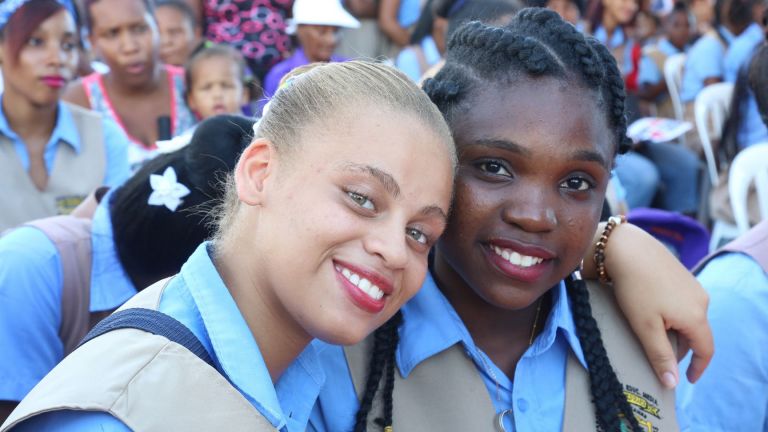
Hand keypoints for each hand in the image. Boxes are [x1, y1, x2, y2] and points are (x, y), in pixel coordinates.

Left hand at [582, 223, 712, 387]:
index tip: (687, 380)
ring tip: (652, 334)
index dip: (699, 368)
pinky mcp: (681, 276)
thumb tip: (672, 382)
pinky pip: (682, 304)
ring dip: (674, 331)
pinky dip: (671, 315)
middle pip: (696, 334)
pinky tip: (651, 313)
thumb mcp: (645, 327)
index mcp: (696, 316)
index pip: (706, 350)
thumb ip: (660, 355)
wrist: (626, 248)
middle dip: (681, 348)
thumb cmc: (635, 288)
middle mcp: (701, 300)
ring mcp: (692, 286)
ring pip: (688, 319)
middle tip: (660, 357)